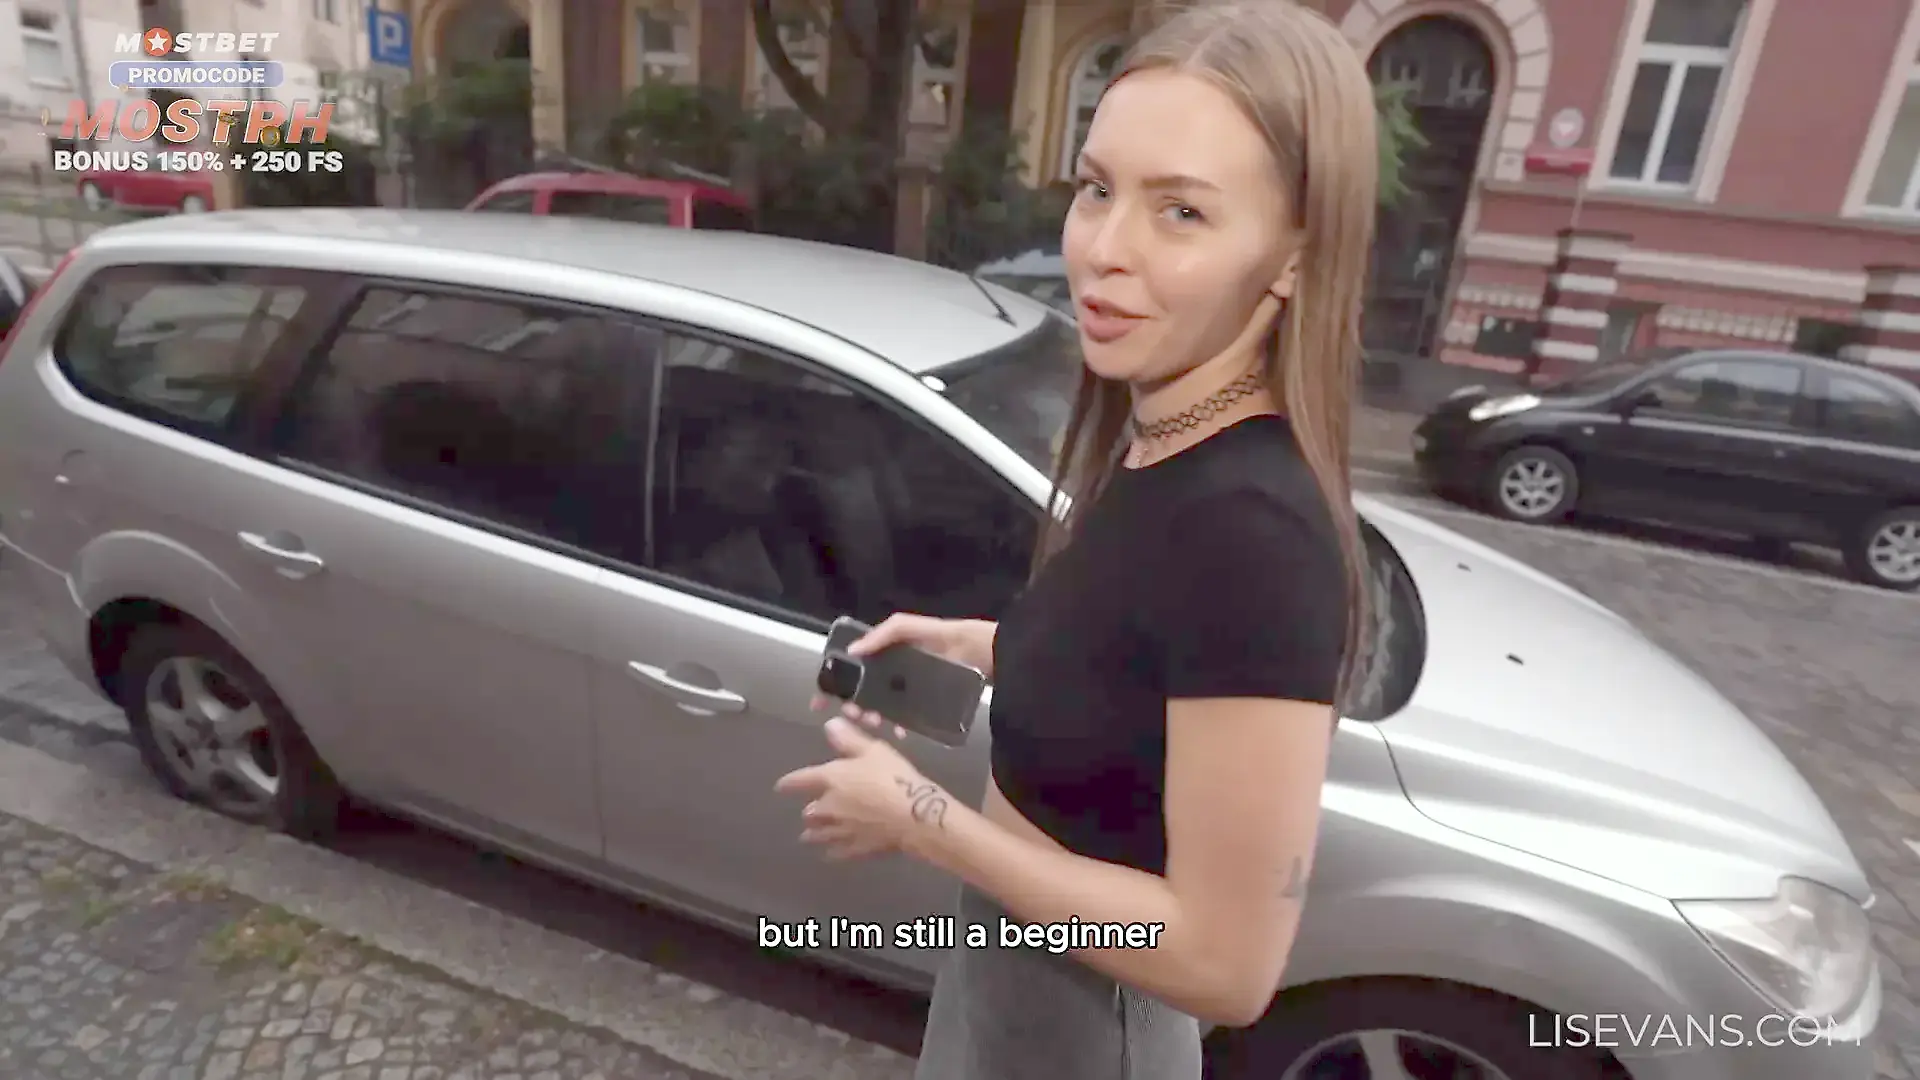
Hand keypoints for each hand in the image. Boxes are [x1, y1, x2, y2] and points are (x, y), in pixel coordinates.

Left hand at [774, 717, 953, 860]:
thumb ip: (849, 739)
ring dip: (813, 834)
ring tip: (807, 837)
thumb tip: (828, 724)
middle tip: (809, 812)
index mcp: (831, 780)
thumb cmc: (892, 777)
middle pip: (810, 812)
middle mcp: (829, 807)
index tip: (780, 787)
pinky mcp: (855, 849)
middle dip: (809, 812)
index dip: (789, 783)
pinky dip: (831, 851)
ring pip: (818, 835)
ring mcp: (841, 831)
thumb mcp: (873, 750)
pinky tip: (830, 854)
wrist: (913, 815)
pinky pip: (837, 852)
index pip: (801, 780)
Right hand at [809, 613, 994, 738]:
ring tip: (873, 723)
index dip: (833, 683)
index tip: (819, 701)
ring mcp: (909, 689)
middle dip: (851, 703)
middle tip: (852, 714)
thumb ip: (883, 635)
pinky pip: (904, 718)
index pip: (851, 667)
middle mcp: (893, 670)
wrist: (987, 655)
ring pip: (880, 707)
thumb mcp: (911, 627)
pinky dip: (897, 726)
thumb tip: (851, 652)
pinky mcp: (925, 704)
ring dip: (871, 717)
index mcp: (886, 651)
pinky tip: (898, 732)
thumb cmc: (947, 637)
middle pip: (862, 691)